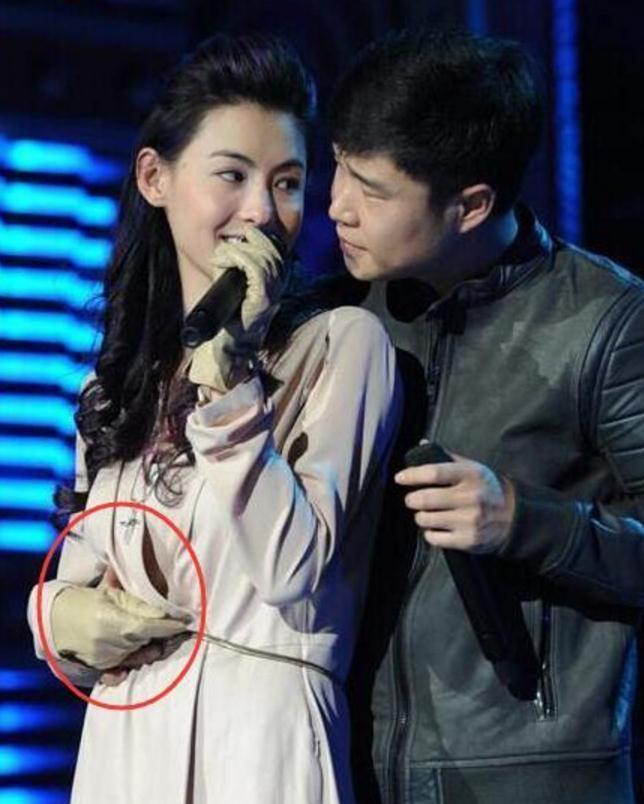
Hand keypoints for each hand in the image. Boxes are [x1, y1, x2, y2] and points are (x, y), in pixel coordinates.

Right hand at [50, 572, 186, 671]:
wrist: (53, 618)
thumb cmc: (85, 601)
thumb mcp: (111, 594)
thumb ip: (136, 602)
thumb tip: (162, 607)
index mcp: (110, 621)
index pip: (147, 626)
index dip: (168, 626)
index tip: (184, 623)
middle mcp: (107, 643)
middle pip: (145, 641)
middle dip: (162, 635)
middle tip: (179, 630)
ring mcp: (103, 658)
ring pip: (137, 654)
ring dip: (150, 646)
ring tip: (161, 640)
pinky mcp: (99, 667)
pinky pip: (123, 668)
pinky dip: (134, 661)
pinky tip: (143, 656)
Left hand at [189, 227, 286, 392]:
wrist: (232, 346)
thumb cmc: (231, 320)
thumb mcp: (236, 288)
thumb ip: (237, 269)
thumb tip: (225, 247)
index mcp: (275, 281)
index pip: (276, 250)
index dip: (261, 239)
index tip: (242, 237)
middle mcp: (278, 285)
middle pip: (272, 250)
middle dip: (250, 241)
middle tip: (228, 247)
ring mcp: (272, 292)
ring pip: (263, 256)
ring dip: (239, 249)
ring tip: (222, 254)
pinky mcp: (263, 298)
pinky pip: (255, 268)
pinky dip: (237, 258)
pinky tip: (222, 260)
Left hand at [394, 453, 515, 552]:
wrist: (514, 517)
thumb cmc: (486, 488)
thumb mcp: (472, 468)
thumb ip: (446, 456)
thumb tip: (421, 444)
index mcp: (470, 475)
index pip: (434, 473)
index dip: (412, 475)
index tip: (400, 478)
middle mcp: (470, 498)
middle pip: (426, 499)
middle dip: (412, 499)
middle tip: (412, 499)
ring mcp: (469, 521)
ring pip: (426, 519)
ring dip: (420, 516)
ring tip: (426, 513)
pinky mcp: (468, 540)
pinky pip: (434, 538)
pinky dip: (430, 533)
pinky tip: (437, 527)